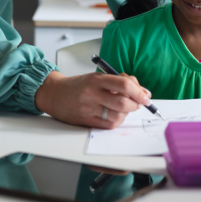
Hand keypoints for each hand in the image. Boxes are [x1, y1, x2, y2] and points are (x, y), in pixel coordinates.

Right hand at [34, 71, 151, 128]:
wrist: (54, 94)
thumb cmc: (78, 85)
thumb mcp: (97, 77)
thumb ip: (118, 82)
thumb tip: (142, 92)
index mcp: (96, 79)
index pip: (124, 84)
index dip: (139, 91)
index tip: (146, 96)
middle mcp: (92, 94)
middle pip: (123, 102)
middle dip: (136, 104)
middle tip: (138, 103)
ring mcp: (89, 109)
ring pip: (118, 116)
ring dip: (127, 113)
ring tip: (124, 108)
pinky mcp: (87, 121)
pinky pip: (109, 124)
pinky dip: (117, 121)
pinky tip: (115, 115)